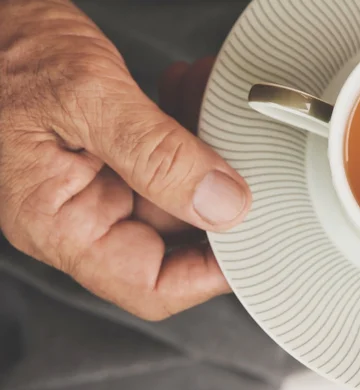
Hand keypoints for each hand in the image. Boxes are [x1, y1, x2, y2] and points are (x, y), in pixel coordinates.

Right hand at [0, 0, 250, 319]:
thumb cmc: (4, 51)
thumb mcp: (88, 98)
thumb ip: (156, 155)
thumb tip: (221, 204)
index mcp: (62, 223)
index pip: (150, 286)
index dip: (209, 275)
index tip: (252, 246)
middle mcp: (79, 213)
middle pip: (175, 238)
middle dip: (217, 195)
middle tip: (246, 159)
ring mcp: (96, 184)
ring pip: (177, 191)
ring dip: (205, 151)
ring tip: (212, 104)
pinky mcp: (109, 156)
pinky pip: (163, 159)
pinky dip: (186, 129)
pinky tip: (191, 95)